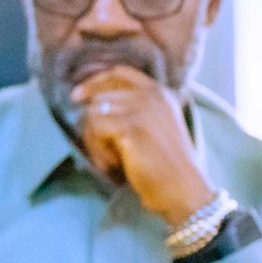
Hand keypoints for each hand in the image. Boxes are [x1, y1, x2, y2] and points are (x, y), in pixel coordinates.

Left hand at [70, 66, 216, 224]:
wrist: (183, 189)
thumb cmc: (165, 166)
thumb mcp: (153, 128)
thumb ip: (131, 110)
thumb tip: (90, 102)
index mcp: (161, 93)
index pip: (120, 73)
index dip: (96, 82)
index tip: (78, 97)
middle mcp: (154, 96)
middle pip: (101, 97)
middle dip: (92, 126)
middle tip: (101, 150)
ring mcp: (145, 109)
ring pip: (94, 113)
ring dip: (94, 141)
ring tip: (110, 160)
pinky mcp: (133, 127)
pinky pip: (96, 129)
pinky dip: (98, 150)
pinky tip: (113, 163)